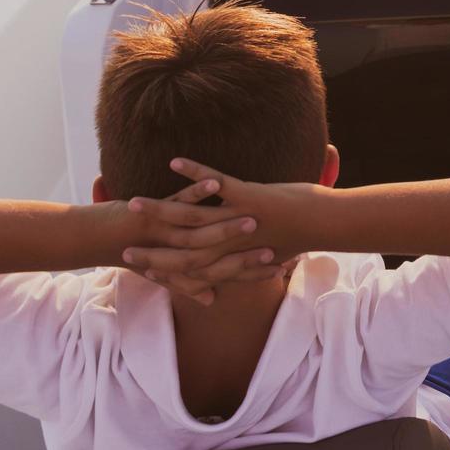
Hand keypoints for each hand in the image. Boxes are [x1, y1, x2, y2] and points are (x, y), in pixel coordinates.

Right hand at [121, 160, 323, 297]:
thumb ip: (241, 269)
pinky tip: (173, 162)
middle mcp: (230, 243)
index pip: (189, 270)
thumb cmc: (300, 237)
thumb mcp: (266, 256)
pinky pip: (216, 182)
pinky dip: (195, 172)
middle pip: (181, 248)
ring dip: (160, 209)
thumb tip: (227, 286)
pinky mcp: (249, 195)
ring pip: (191, 216)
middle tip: (121, 245)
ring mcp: (237, 218)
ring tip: (132, 203)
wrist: (328, 222)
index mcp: (233, 258)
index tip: (135, 269)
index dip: (161, 270)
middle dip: (149, 248)